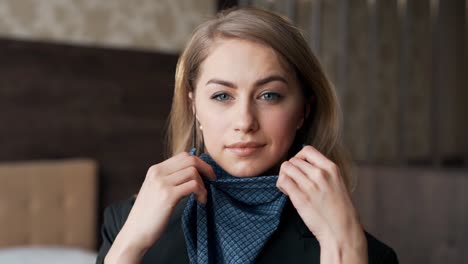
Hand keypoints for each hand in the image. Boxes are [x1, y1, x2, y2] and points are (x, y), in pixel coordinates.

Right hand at [105, 152, 215, 262]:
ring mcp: (162, 183)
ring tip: (202, 197)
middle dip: (206, 169)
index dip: (199, 163)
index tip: (206, 174)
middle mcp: (158, 173)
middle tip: (212, 180)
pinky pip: (193, 185)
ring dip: (203, 184)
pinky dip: (202, 192)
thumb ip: (170, 179)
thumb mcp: (156, 190)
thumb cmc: (148, 215)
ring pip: (193, 172)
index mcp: (155, 170)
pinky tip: (201, 201)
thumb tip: (193, 173)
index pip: (183, 156)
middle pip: (190, 160)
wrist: (135, 233)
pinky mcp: (168, 196)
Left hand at [276, 145, 366, 263]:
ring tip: (290, 187)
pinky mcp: (300, 197)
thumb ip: (323, 172)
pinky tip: (287, 193)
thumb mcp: (337, 183)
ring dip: (284, 176)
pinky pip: (282, 181)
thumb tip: (304, 165)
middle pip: (294, 160)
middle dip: (291, 170)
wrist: (342, 231)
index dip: (299, 158)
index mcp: (331, 168)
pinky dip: (281, 185)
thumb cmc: (340, 210)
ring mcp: (310, 185)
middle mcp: (320, 174)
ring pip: (286, 168)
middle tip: (295, 182)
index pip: (307, 150)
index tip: (300, 168)